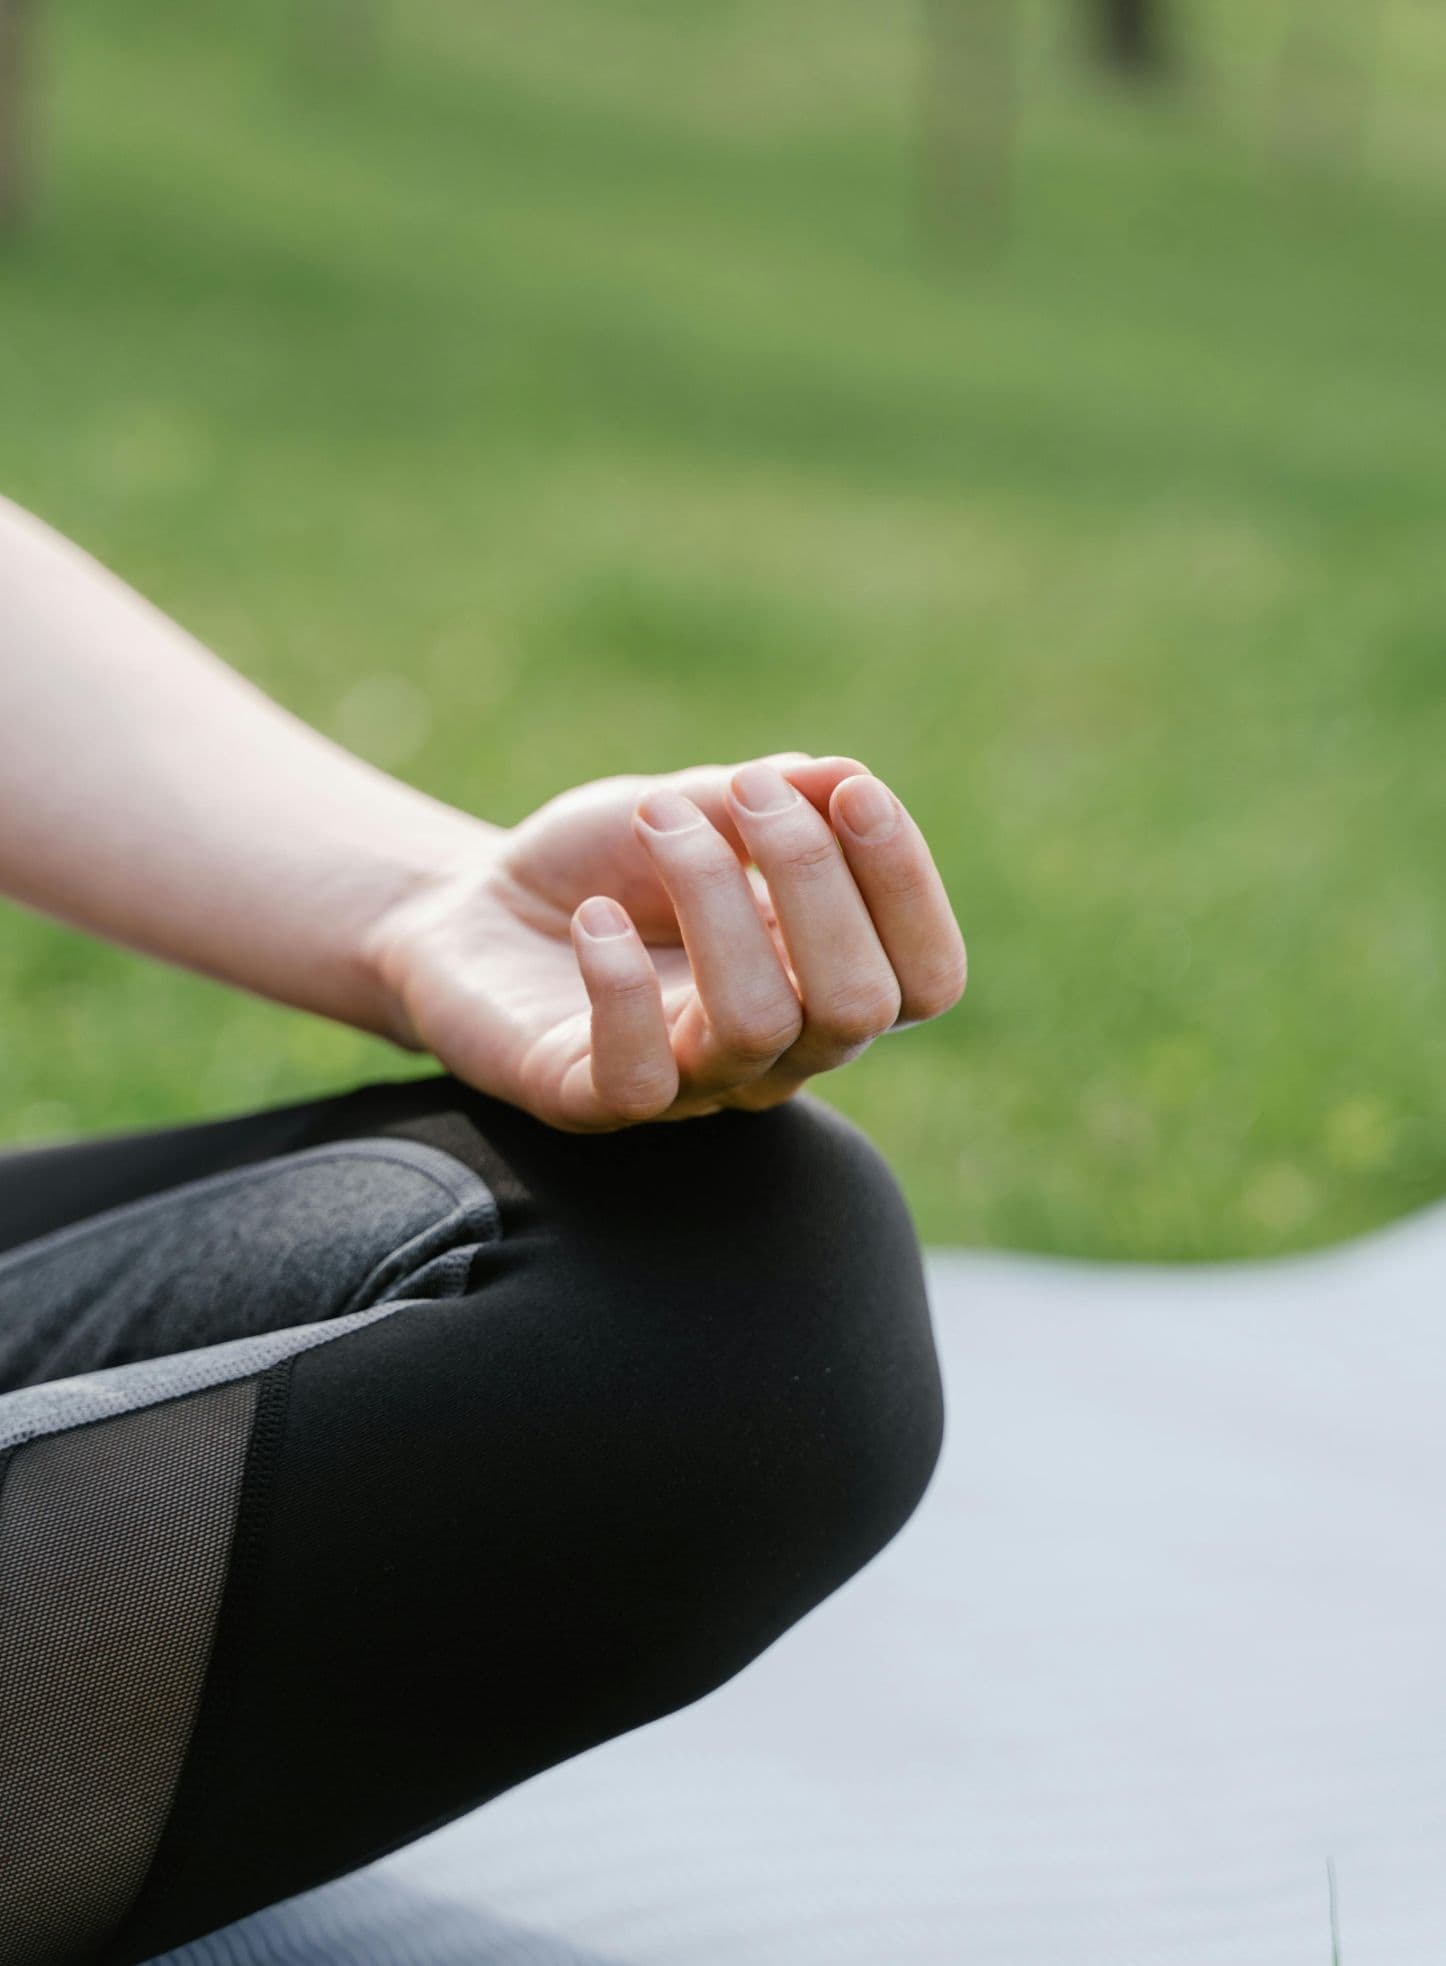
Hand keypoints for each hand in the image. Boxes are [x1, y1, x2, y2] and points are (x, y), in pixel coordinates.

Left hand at [371, 753, 966, 1130]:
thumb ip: (770, 799)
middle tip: (743, 790)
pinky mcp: (591, 1101)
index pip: (928, 979)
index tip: (851, 790)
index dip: (909, 890)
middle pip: (859, 1007)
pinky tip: (592, 918)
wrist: (470, 911)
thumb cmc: (604, 865)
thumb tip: (845, 778)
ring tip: (657, 819)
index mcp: (824, 981)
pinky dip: (621, 984)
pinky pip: (640, 1075)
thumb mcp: (690, 808)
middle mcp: (777, 1051)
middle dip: (814, 879)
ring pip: (757, 1024)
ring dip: (714, 898)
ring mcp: (688, 1086)